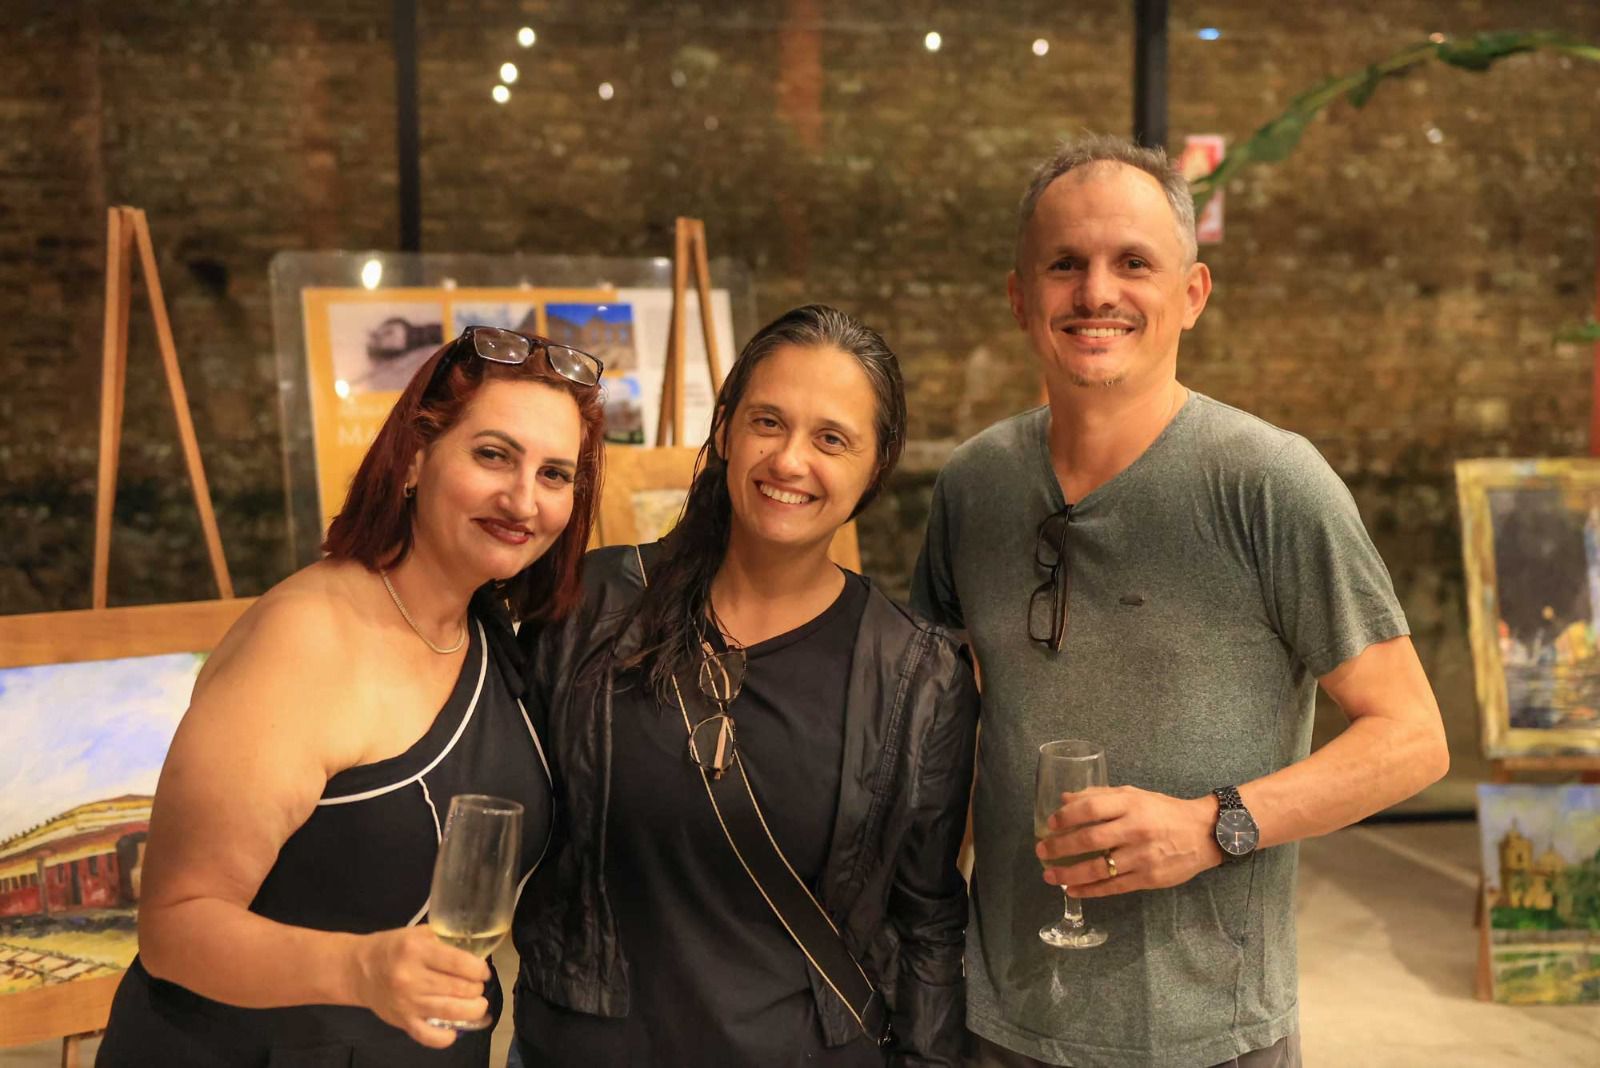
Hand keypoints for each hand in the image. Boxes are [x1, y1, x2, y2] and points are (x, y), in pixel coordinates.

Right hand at [350, 925, 490, 1047]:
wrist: (359, 970)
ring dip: (473, 1010)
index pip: (460, 963)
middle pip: (460, 988)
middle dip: (477, 989)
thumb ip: (444, 940)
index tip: (482, 971)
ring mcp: (407, 1002)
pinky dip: (446, 1037)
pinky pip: (428, 1036)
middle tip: (477, 986)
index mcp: (417, 951)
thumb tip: (474, 951)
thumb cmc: (392, 948)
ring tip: (477, 1005)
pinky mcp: (402, 1021)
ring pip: (451, 1012)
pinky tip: (454, 1030)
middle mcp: (412, 978)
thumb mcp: (417, 933)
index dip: (479, 969)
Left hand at [1034, 786, 1220, 897]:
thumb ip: (1101, 796)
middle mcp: (1135, 829)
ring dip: (1069, 873)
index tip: (1050, 824)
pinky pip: (1113, 887)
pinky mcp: (1149, 878)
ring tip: (1049, 875)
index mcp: (1131, 805)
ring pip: (1099, 868)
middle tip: (1041, 851)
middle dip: (1060, 847)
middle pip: (1090, 839)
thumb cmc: (1165, 811)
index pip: (1091, 808)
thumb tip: (1065, 799)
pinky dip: (1090, 890)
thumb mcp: (1135, 795)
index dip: (1066, 816)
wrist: (1204, 833)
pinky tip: (1072, 889)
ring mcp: (1142, 856)